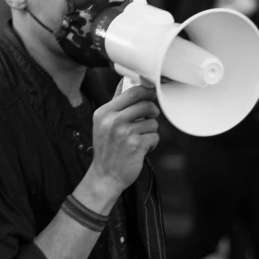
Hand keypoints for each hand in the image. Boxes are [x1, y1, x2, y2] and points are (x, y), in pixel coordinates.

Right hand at [86, 81, 159, 197]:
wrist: (105, 176)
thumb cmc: (106, 149)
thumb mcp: (102, 124)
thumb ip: (115, 104)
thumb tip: (124, 82)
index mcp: (104, 112)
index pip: (131, 92)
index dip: (146, 91)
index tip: (152, 93)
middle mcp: (113, 121)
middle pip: (145, 104)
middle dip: (152, 111)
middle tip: (150, 117)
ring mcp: (125, 133)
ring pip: (153, 122)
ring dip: (151, 131)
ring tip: (140, 139)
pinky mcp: (137, 145)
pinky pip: (155, 136)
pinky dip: (152, 144)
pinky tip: (142, 149)